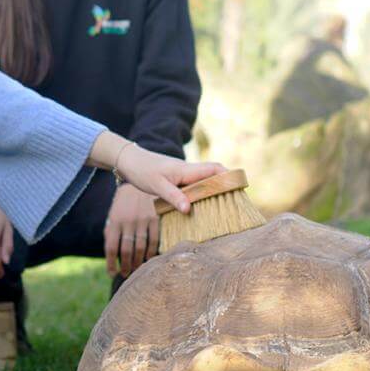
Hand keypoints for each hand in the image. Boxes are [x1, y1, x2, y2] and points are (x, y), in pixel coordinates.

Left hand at [91, 135, 225, 213]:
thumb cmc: (142, 171)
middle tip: (236, 199)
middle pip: (213, 175)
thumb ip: (173, 197)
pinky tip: (200, 206)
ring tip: (223, 206)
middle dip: (226, 184)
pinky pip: (194, 186)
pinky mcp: (177, 180)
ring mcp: (183, 175)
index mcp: (187, 170)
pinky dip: (201, 194)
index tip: (240, 186)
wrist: (129, 161)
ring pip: (204, 181)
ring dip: (214, 190)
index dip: (229, 176)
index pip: (214, 169)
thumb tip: (188, 209)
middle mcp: (188, 171)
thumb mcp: (156, 185)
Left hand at [105, 183, 158, 277]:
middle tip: (126, 275)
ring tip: (136, 271)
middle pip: (126, 250)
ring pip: (140, 247)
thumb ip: (111, 232)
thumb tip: (110, 255)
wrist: (139, 180)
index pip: (111, 247)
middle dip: (125, 266)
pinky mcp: (155, 218)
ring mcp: (142, 220)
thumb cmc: (123, 203)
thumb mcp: (113, 214)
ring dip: (138, 262)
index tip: (112, 274)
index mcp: (114, 220)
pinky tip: (148, 260)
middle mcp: (128, 222)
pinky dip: (151, 253)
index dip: (110, 263)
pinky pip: (154, 240)